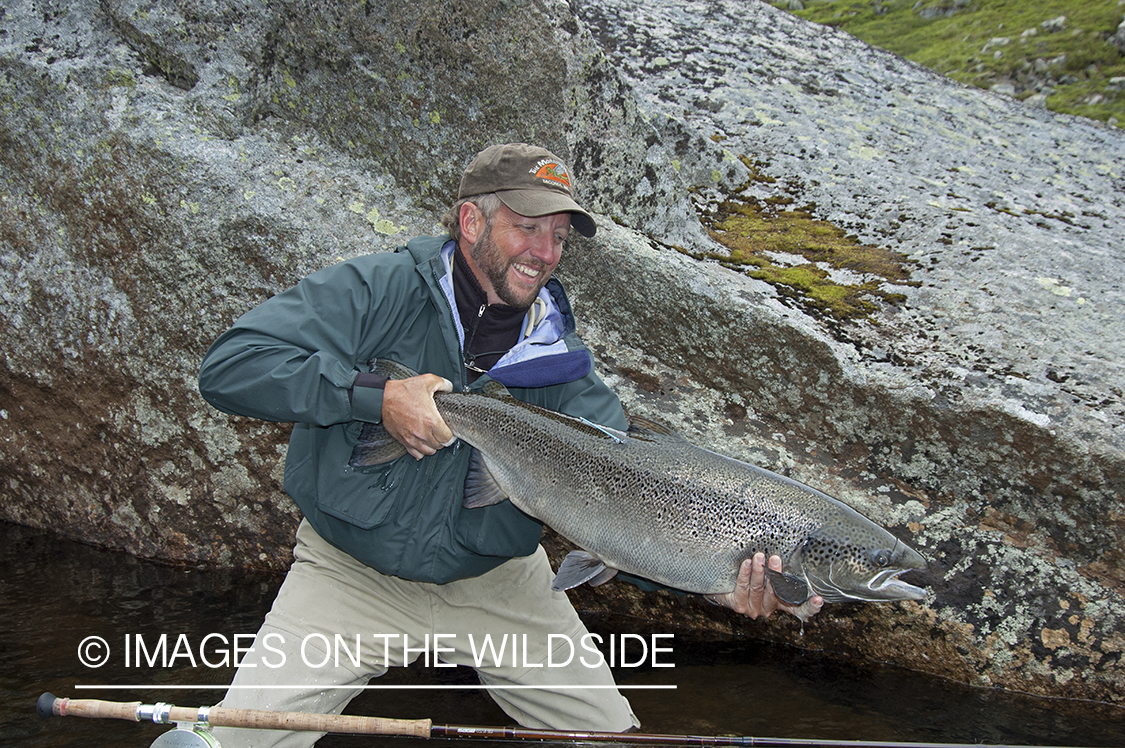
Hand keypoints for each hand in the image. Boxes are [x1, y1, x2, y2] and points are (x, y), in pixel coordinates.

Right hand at [380, 374, 454, 459]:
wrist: (383, 398)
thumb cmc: (402, 391)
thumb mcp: (427, 381)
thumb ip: (443, 384)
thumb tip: (449, 388)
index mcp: (431, 420)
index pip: (448, 438)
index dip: (451, 434)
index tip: (449, 430)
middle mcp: (422, 432)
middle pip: (439, 446)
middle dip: (442, 439)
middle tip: (441, 432)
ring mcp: (412, 438)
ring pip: (428, 452)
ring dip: (432, 446)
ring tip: (432, 437)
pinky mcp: (403, 440)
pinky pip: (415, 454)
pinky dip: (420, 451)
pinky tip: (422, 443)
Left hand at [707, 553, 823, 621]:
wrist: (724, 586)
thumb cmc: (751, 576)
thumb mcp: (768, 573)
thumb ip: (779, 569)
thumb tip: (792, 545)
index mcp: (781, 602)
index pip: (800, 609)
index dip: (811, 607)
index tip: (819, 599)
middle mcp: (769, 608)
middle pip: (776, 593)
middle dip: (776, 575)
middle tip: (776, 559)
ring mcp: (754, 609)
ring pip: (758, 590)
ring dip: (759, 572)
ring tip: (759, 557)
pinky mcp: (739, 606)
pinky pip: (743, 589)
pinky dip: (745, 574)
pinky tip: (746, 564)